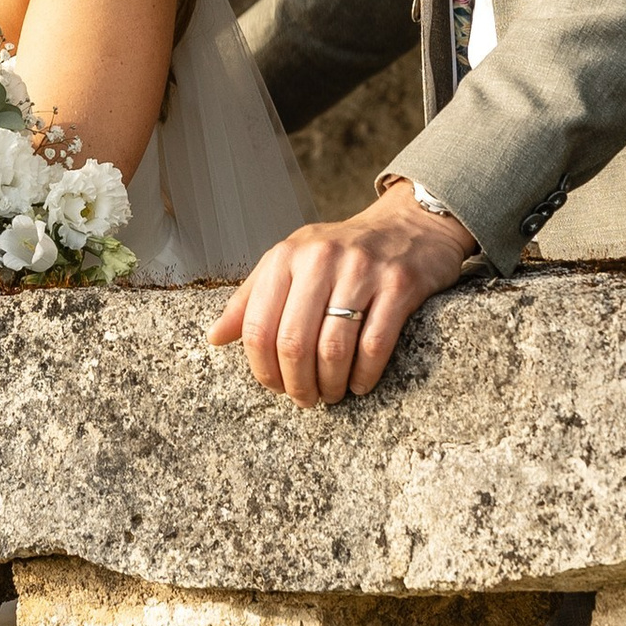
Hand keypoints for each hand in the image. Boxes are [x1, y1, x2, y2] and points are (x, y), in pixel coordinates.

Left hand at [207, 180, 480, 405]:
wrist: (410, 226)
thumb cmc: (343, 253)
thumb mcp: (293, 261)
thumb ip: (252, 297)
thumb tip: (215, 338)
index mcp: (288, 255)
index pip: (258, 325)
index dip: (262, 368)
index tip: (274, 386)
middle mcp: (321, 258)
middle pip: (293, 341)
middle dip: (296, 383)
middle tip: (304, 399)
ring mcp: (362, 270)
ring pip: (333, 348)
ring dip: (329, 384)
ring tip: (331, 394)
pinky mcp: (399, 285)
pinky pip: (374, 345)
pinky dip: (363, 375)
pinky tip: (359, 384)